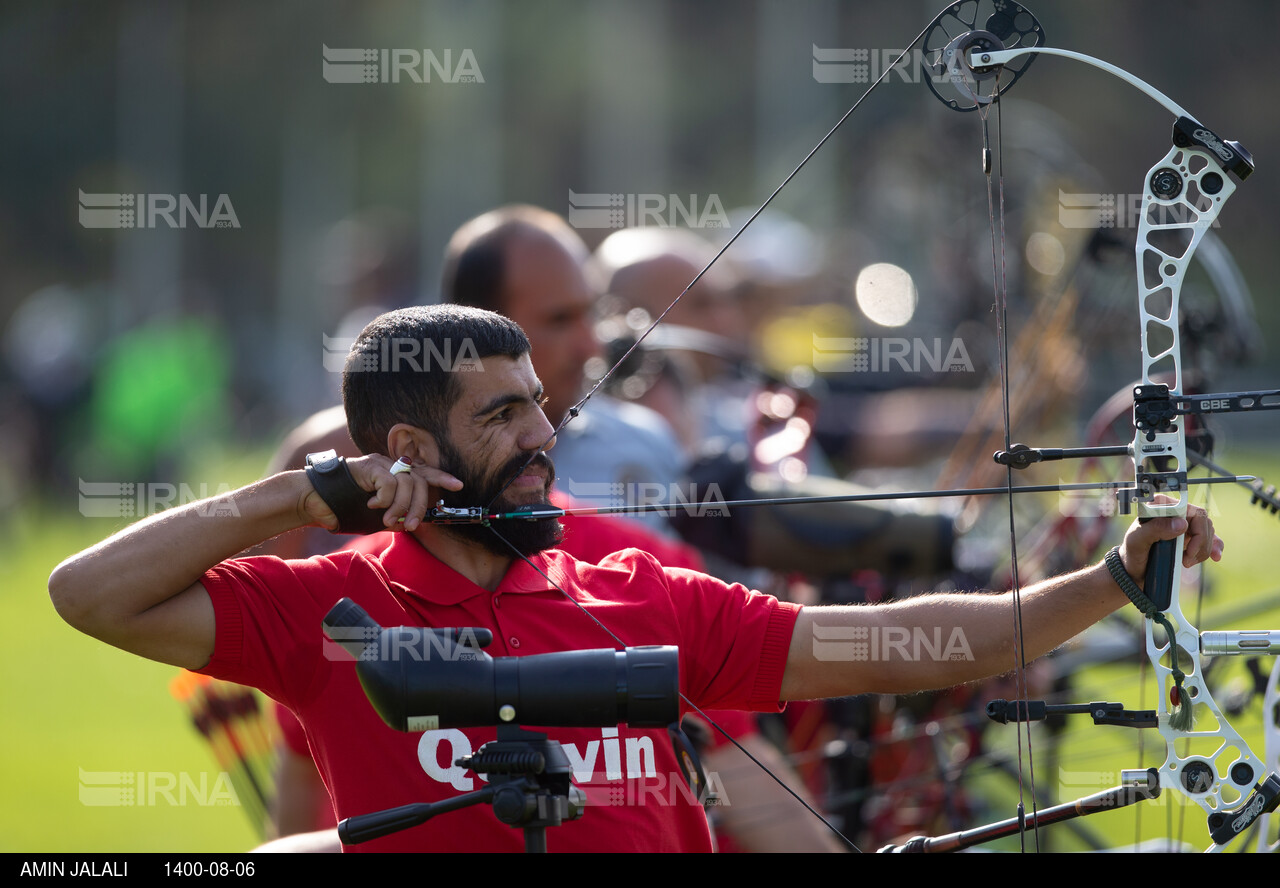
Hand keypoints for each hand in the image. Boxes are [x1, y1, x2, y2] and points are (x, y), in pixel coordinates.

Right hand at [302, 455, 462, 532]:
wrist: (313, 503)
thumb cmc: (343, 510)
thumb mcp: (376, 516)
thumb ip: (395, 516)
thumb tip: (414, 523)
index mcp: (393, 475)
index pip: (423, 473)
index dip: (441, 478)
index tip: (458, 485)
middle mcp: (389, 465)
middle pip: (420, 481)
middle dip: (420, 506)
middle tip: (412, 524)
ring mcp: (379, 464)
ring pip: (408, 484)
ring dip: (402, 507)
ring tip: (388, 520)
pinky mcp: (369, 466)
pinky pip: (390, 483)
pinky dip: (385, 499)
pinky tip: (372, 505)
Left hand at [1116, 502, 1223, 583]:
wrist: (1133, 570)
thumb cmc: (1132, 552)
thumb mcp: (1137, 540)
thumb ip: (1156, 529)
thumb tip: (1182, 524)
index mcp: (1161, 506)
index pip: (1192, 511)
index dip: (1198, 531)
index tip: (1189, 551)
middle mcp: (1175, 512)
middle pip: (1203, 522)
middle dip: (1201, 544)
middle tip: (1187, 560)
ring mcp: (1183, 525)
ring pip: (1208, 532)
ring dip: (1203, 550)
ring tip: (1186, 562)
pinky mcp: (1190, 538)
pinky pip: (1211, 538)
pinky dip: (1214, 547)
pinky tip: (1215, 556)